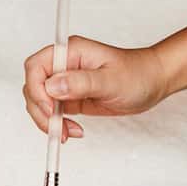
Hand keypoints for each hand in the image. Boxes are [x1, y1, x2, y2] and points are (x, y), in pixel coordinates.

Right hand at [22, 36, 169, 139]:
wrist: (153, 82)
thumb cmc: (138, 74)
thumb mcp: (111, 80)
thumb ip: (81, 82)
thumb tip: (52, 86)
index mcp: (70, 52)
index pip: (36, 67)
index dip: (37, 89)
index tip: (50, 109)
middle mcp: (64, 65)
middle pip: (33, 87)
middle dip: (41, 111)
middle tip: (57, 128)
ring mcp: (66, 82)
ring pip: (40, 102)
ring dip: (48, 121)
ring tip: (68, 133)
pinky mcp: (71, 97)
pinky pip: (53, 112)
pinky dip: (57, 125)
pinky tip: (72, 131)